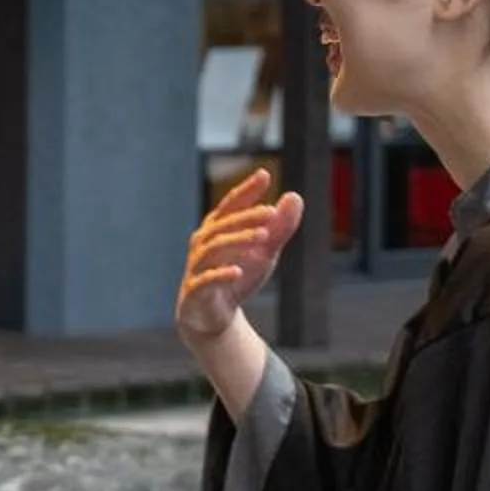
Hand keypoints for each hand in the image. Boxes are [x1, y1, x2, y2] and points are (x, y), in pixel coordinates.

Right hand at [176, 167, 305, 341]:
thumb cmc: (237, 275)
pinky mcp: (195, 292)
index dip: (247, 190)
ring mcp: (197, 267)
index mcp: (218, 228)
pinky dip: (220, 275)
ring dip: (238, 240)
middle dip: (246, 216)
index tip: (265, 175)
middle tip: (271, 212)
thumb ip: (280, 227)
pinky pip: (205, 280)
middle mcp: (203, 243)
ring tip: (262, 237)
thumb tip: (294, 196)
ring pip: (213, 248)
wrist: (212, 315)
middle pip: (223, 225)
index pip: (231, 204)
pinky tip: (237, 272)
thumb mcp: (265, 251)